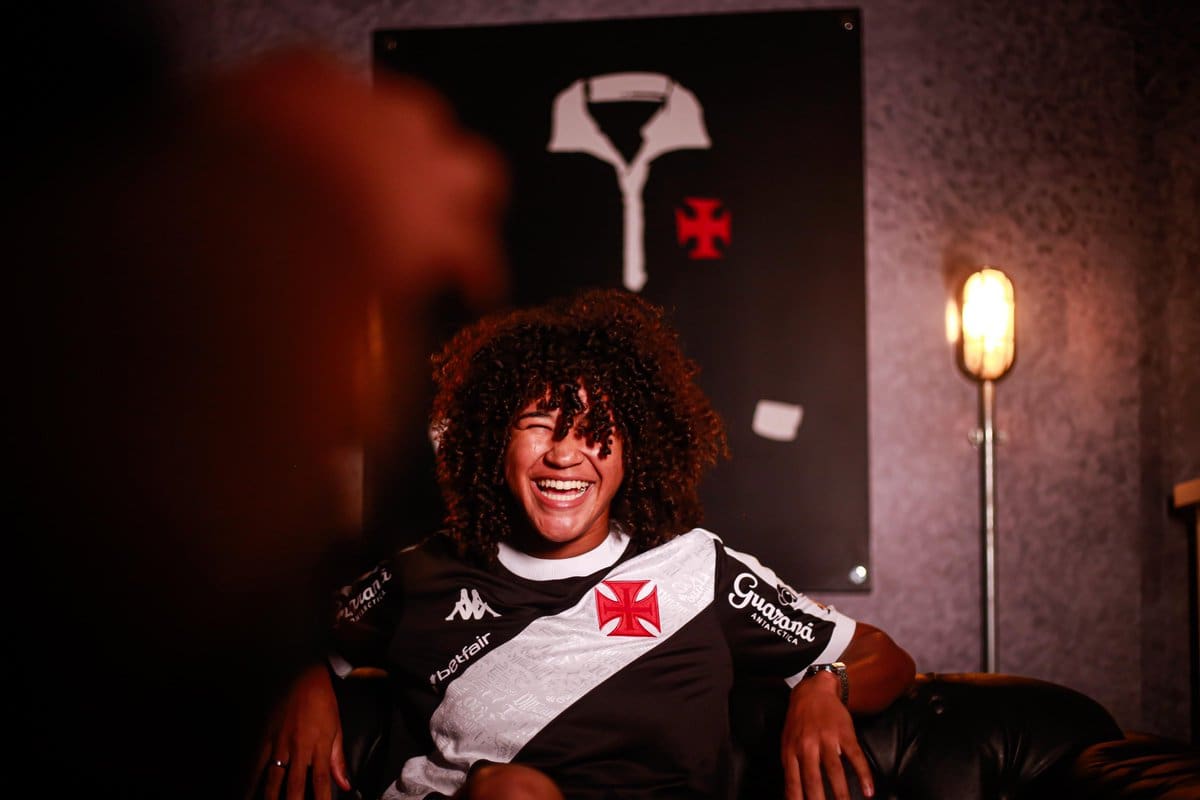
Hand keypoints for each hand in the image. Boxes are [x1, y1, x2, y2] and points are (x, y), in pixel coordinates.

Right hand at [250, 663, 349, 799]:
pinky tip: (246, 793)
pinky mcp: (266, 737)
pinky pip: (257, 763)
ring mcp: (280, 743)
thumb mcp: (336, 728)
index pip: (320, 780)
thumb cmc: (323, 702)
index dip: (321, 799)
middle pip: (295, 784)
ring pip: (273, 778)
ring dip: (271, 797)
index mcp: (319, 745)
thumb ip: (338, 759)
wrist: (303, 676)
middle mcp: (299, 747)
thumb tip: (345, 784)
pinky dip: (251, 780)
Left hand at [780, 672, 873, 799]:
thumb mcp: (787, 741)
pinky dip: (864, 775)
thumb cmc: (799, 721)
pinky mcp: (845, 734)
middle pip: (813, 779)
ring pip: (835, 771)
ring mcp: (827, 739)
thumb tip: (791, 794)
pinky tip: (869, 791)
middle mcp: (808, 746)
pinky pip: (856, 757)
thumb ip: (790, 766)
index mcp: (791, 750)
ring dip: (842, 793)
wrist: (813, 691)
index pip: (793, 782)